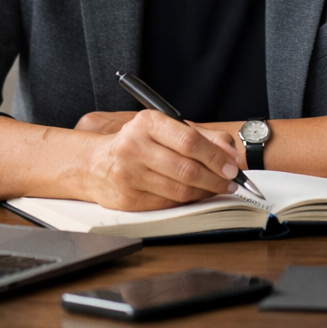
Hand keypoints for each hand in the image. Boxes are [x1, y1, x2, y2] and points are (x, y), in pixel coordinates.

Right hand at [76, 110, 244, 210]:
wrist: (94, 163)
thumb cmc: (139, 143)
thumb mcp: (167, 129)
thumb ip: (204, 137)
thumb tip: (231, 155)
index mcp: (147, 123)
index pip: (189, 141)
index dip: (215, 157)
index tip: (232, 167)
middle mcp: (134, 147)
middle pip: (186, 168)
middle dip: (215, 178)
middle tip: (231, 182)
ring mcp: (128, 175)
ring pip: (179, 190)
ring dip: (205, 192)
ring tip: (217, 189)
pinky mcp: (127, 199)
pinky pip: (167, 204)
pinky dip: (187, 201)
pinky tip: (196, 195)